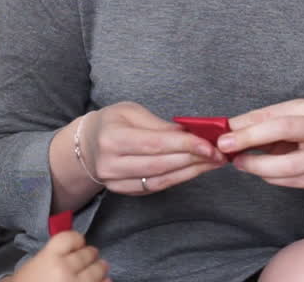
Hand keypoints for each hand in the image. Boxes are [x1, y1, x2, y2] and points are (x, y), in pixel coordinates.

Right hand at [10, 230, 109, 281]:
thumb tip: (71, 250)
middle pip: (86, 253)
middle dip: (90, 254)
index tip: (78, 243)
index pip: (70, 238)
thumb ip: (51, 255)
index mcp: (49, 257)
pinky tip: (104, 281)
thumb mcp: (32, 266)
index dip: (77, 240)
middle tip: (92, 255)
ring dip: (100, 268)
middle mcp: (64, 269)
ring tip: (102, 268)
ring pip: (97, 270)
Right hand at [81, 102, 226, 194]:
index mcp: (112, 138)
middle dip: (194, 159)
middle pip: (161, 165)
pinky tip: (196, 169)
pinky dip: (179, 178)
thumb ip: (159, 125)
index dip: (185, 146)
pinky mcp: (125, 192)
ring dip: (191, 172)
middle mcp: (111, 164)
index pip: (155, 144)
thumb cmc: (110, 123)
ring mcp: (116, 182)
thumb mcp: (130, 112)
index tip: (210, 145)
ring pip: (161, 180)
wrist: (84, 146)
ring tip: (213, 162)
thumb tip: (189, 134)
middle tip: (219, 153)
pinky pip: (156, 188)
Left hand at [218, 98, 303, 194]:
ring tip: (241, 163)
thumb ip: (260, 124)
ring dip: (257, 166)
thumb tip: (228, 128)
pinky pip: (289, 181)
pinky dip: (270, 177)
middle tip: (226, 147)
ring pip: (285, 165)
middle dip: (251, 138)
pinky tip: (262, 172)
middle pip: (284, 129)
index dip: (246, 124)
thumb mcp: (287, 121)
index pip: (274, 114)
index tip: (223, 133)